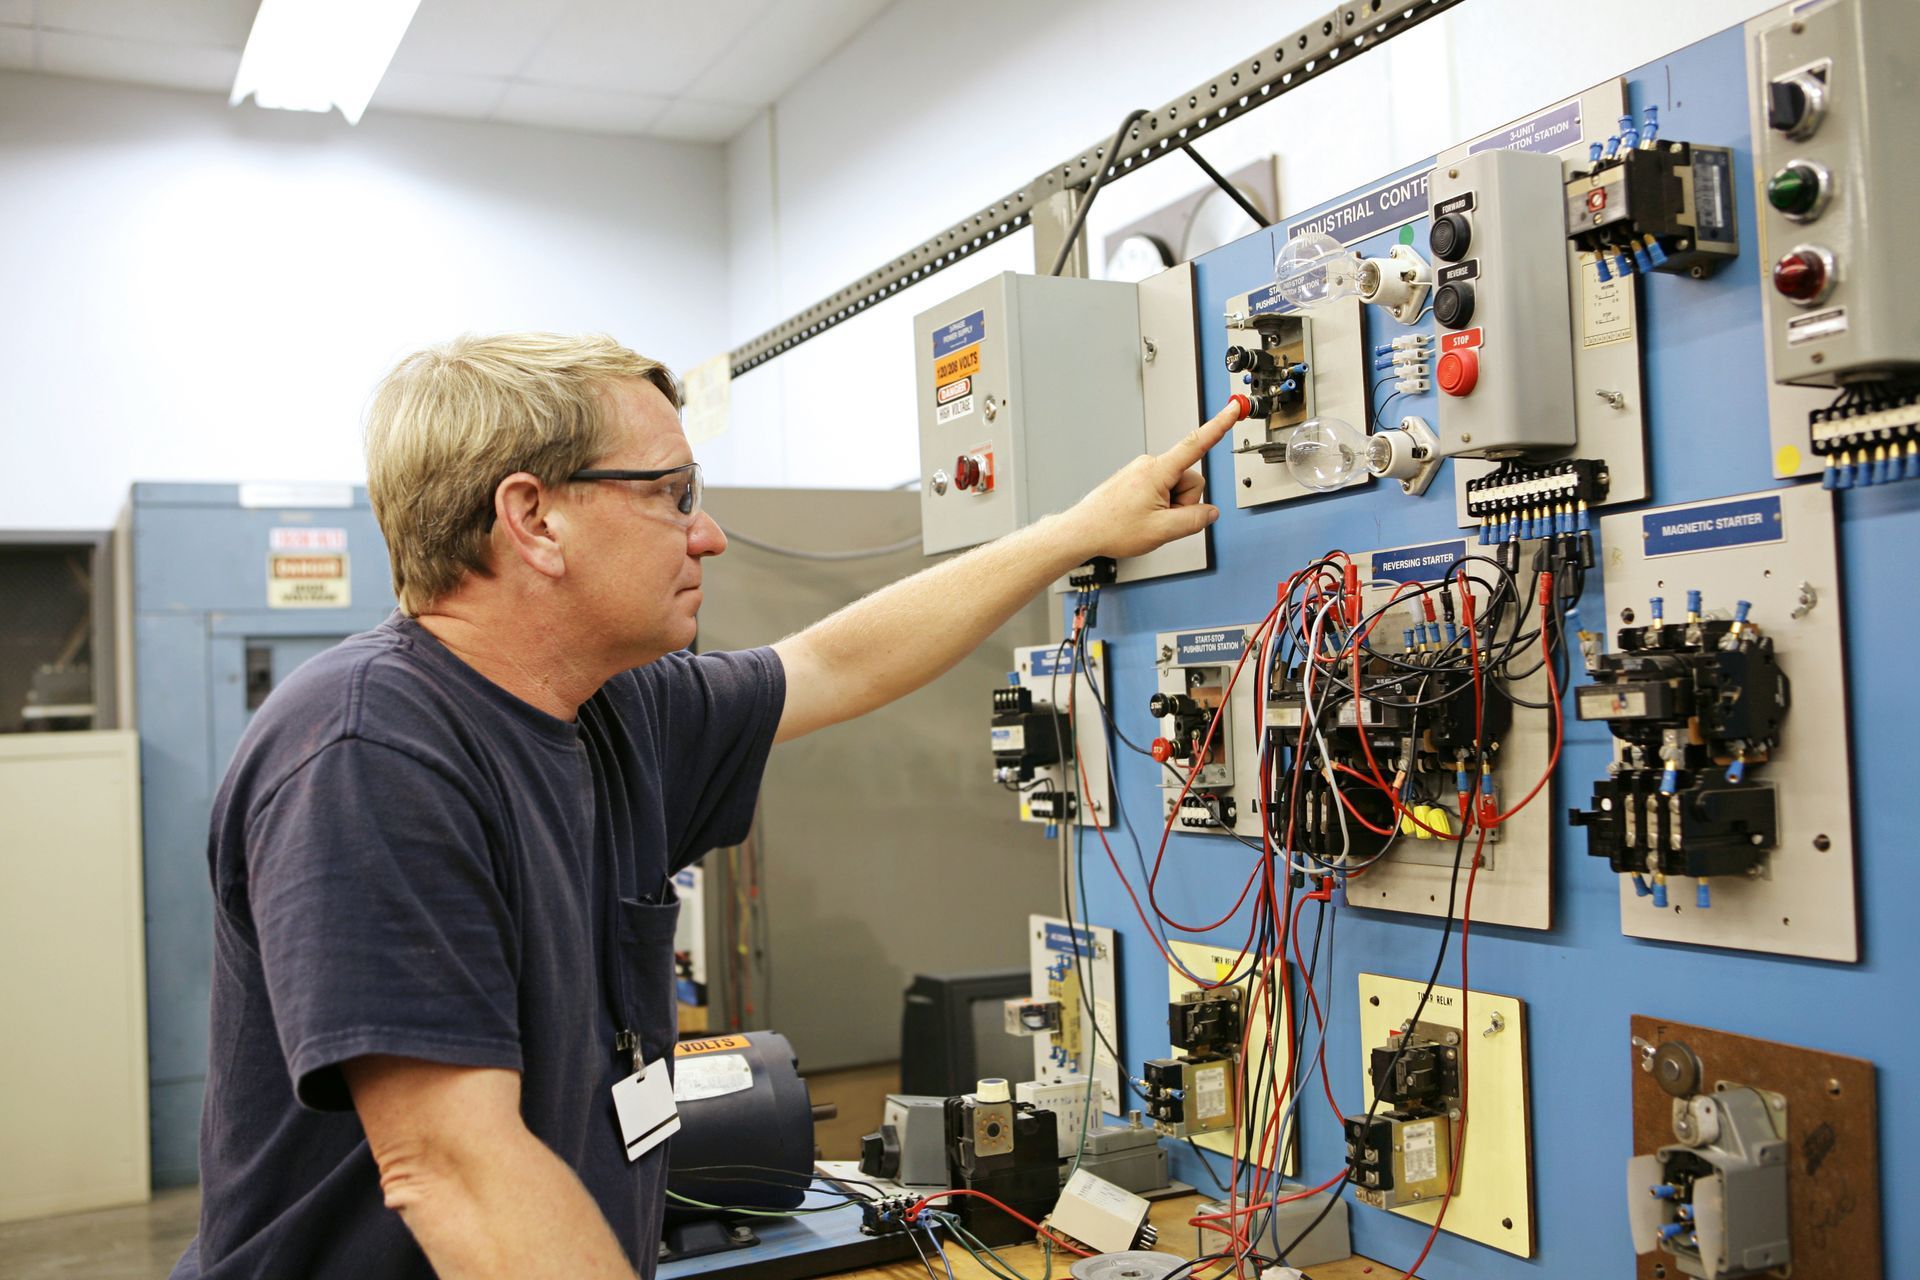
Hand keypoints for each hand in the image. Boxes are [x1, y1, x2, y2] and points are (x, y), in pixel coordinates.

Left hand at [1058, 399, 1242, 559]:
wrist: (1083, 531)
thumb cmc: (1112, 528)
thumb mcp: (1161, 531)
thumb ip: (1194, 521)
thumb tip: (1211, 512)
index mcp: (1157, 471)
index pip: (1196, 444)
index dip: (1218, 426)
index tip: (1232, 410)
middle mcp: (1149, 464)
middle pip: (1190, 479)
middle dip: (1183, 502)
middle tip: (1161, 519)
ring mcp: (1142, 470)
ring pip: (1176, 486)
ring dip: (1170, 505)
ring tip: (1147, 518)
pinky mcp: (1137, 478)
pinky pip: (1162, 489)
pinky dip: (1159, 504)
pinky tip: (1141, 515)